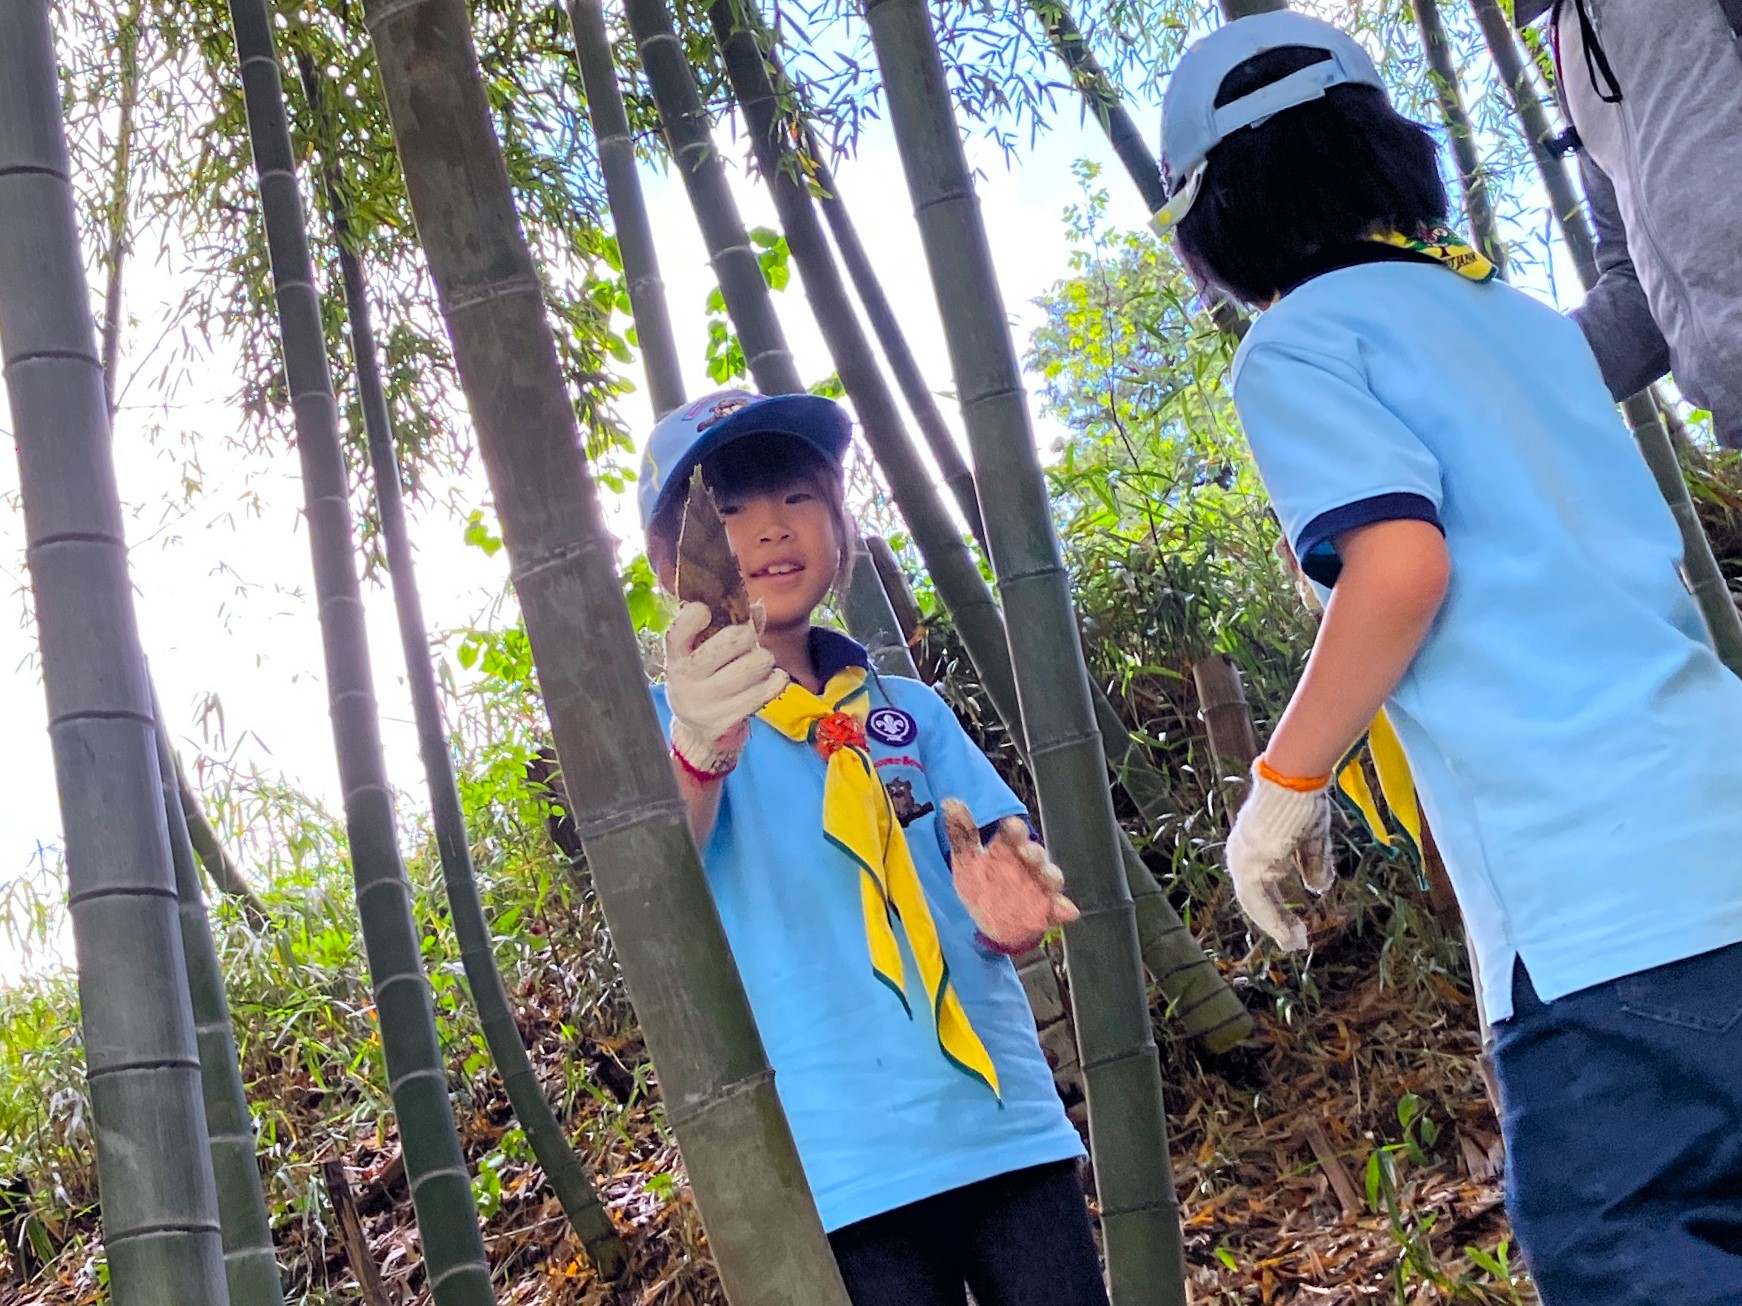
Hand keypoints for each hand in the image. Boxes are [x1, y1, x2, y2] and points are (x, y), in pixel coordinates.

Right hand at [665, 600, 787, 775]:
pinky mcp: (725, 719)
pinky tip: (774, 678)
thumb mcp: (703, 652)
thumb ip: (728, 628)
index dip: (692, 617)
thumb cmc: (705, 677)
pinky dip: (776, 681)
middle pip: (726, 645)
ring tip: (762, 661)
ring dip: (764, 659)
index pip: (676, 634)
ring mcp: (705, 702)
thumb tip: (757, 609)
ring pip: (749, 668)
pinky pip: (762, 693)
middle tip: (748, 639)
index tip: (706, 610)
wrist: (696, 727)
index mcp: (675, 657)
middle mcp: (685, 680)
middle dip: (745, 636)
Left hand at [941, 799, 1078, 950]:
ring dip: (1051, 877)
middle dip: (1034, 853)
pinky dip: (1063, 909)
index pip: (1014, 834)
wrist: (988, 918)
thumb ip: (962, 834)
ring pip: (1050, 879)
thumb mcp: (968, 858)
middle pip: (1036, 855)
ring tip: (1048, 878)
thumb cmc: (983, 880)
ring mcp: (1038, 888)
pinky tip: (1066, 911)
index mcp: (1011, 847)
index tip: (1010, 825)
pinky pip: (1057, 910)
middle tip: (1027, 852)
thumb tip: (950, 803)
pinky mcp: (1044, 912)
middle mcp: (1028, 865)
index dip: (1014, 830)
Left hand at [1225, 763, 1334, 950]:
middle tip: (1295, 942)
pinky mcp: (1252, 861)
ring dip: (1275, 925)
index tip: (1294, 928)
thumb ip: (1313, 863)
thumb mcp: (1312, 838)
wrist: (1294, 778)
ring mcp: (1244, 858)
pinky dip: (1274, 918)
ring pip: (1255, 903)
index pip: (1260, 887)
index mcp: (1253, 848)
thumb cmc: (1302, 800)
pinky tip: (1289, 932)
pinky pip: (1259, 899)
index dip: (1276, 908)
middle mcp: (1243, 855)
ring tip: (1294, 943)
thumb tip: (1318, 888)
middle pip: (1255, 899)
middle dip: (1276, 922)